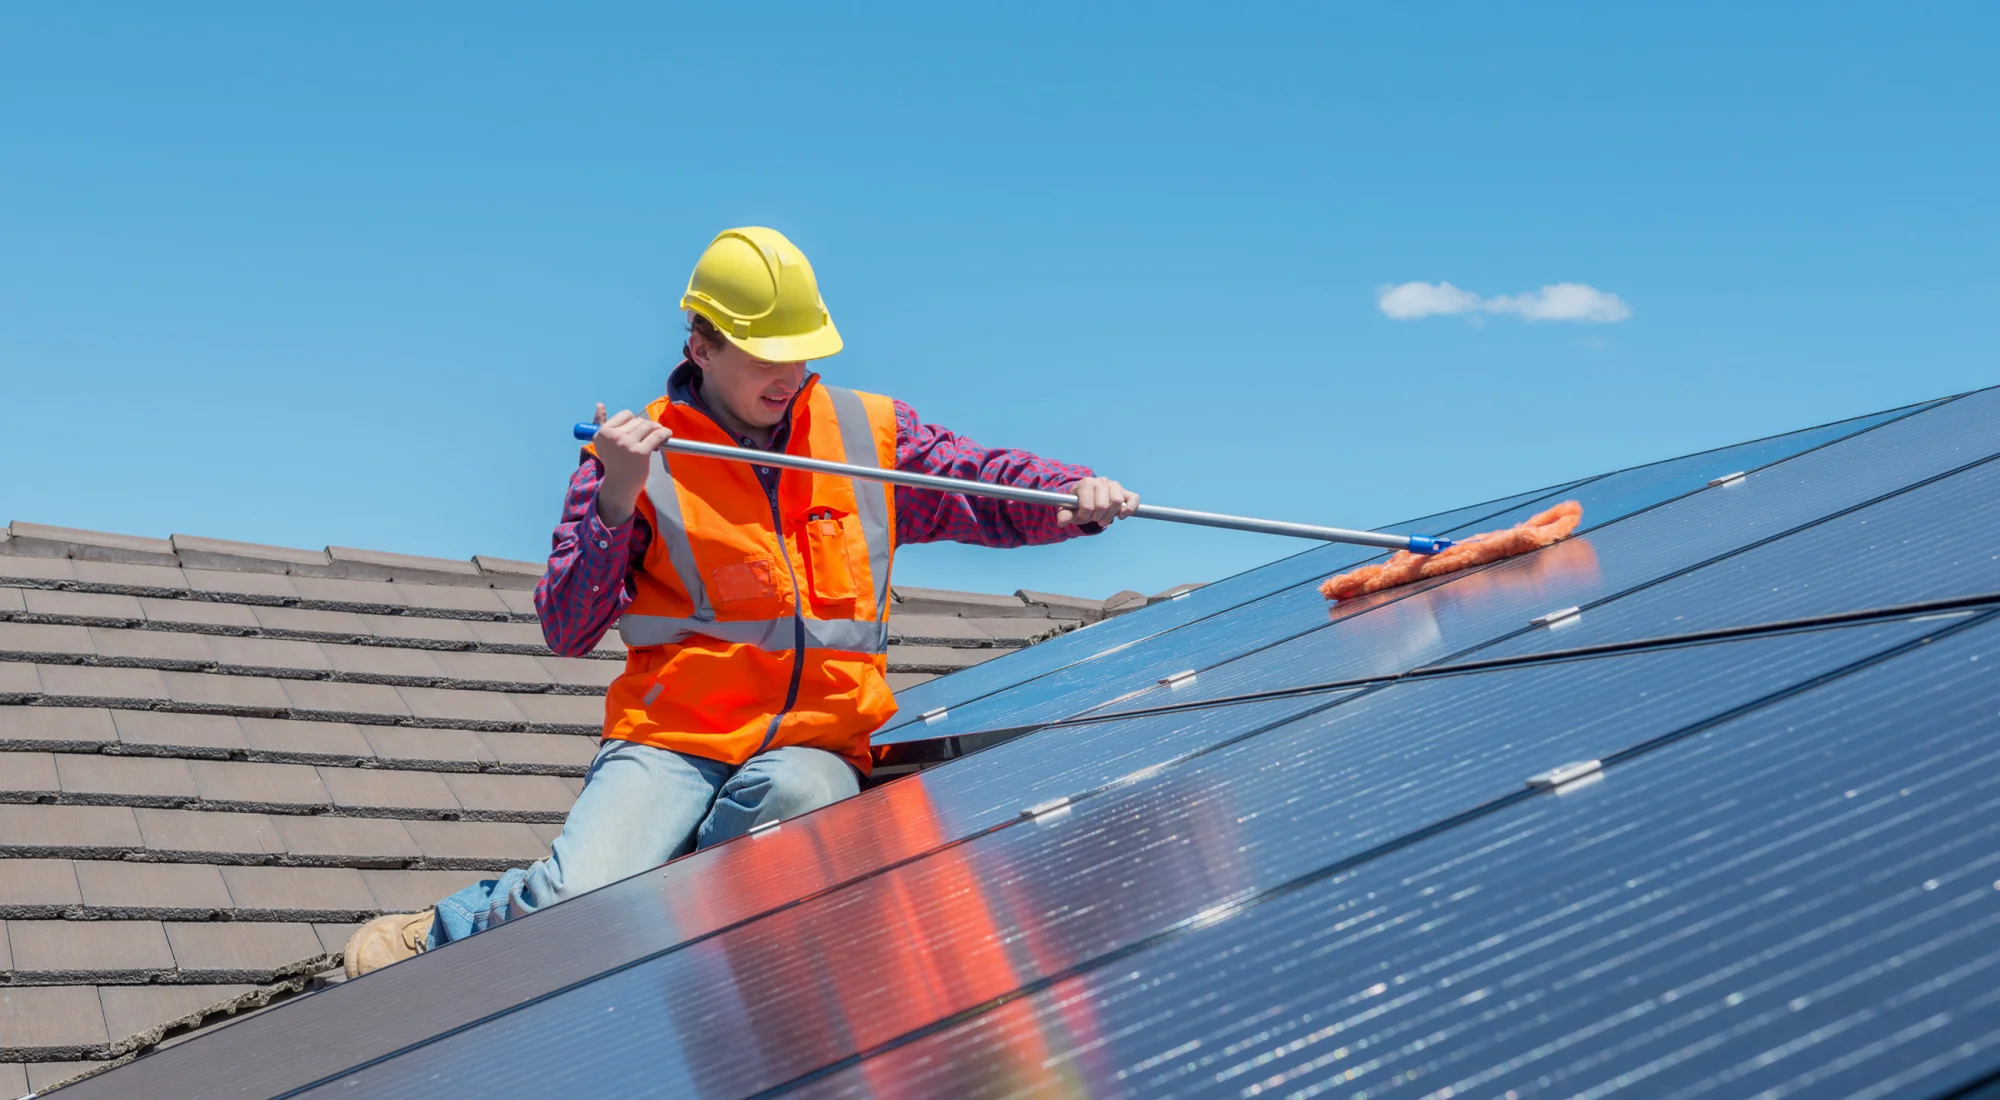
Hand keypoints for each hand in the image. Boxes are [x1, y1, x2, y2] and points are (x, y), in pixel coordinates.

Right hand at [592, 402, 671, 527]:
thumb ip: (600, 423)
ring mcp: (626, 444)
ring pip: (648, 426)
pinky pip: (657, 435)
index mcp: (603, 432)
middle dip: (646, 427)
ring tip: (659, 434)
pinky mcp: (640, 452)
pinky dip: (665, 433)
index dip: (634, 422)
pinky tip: (667, 435)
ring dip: (656, 428)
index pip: (625, 415)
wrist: (619, 486)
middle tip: (649, 436)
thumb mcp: (602, 442)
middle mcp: (613, 436)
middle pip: (638, 421)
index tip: (638, 431)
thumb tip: (599, 404)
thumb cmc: (613, 463)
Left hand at [1058, 476, 1139, 528]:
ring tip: (1103, 520)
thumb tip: (1062, 522)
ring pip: (1117, 502)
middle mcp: (1101, 481)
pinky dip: (1129, 509)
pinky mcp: (1125, 492)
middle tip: (1093, 519)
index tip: (1082, 517)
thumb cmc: (1078, 504)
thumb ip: (1064, 515)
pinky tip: (1121, 516)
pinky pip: (1134, 499)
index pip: (1088, 506)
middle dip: (1097, 517)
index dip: (1085, 516)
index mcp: (1086, 483)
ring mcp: (1114, 485)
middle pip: (1103, 505)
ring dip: (1110, 516)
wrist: (1089, 498)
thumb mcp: (1068, 509)